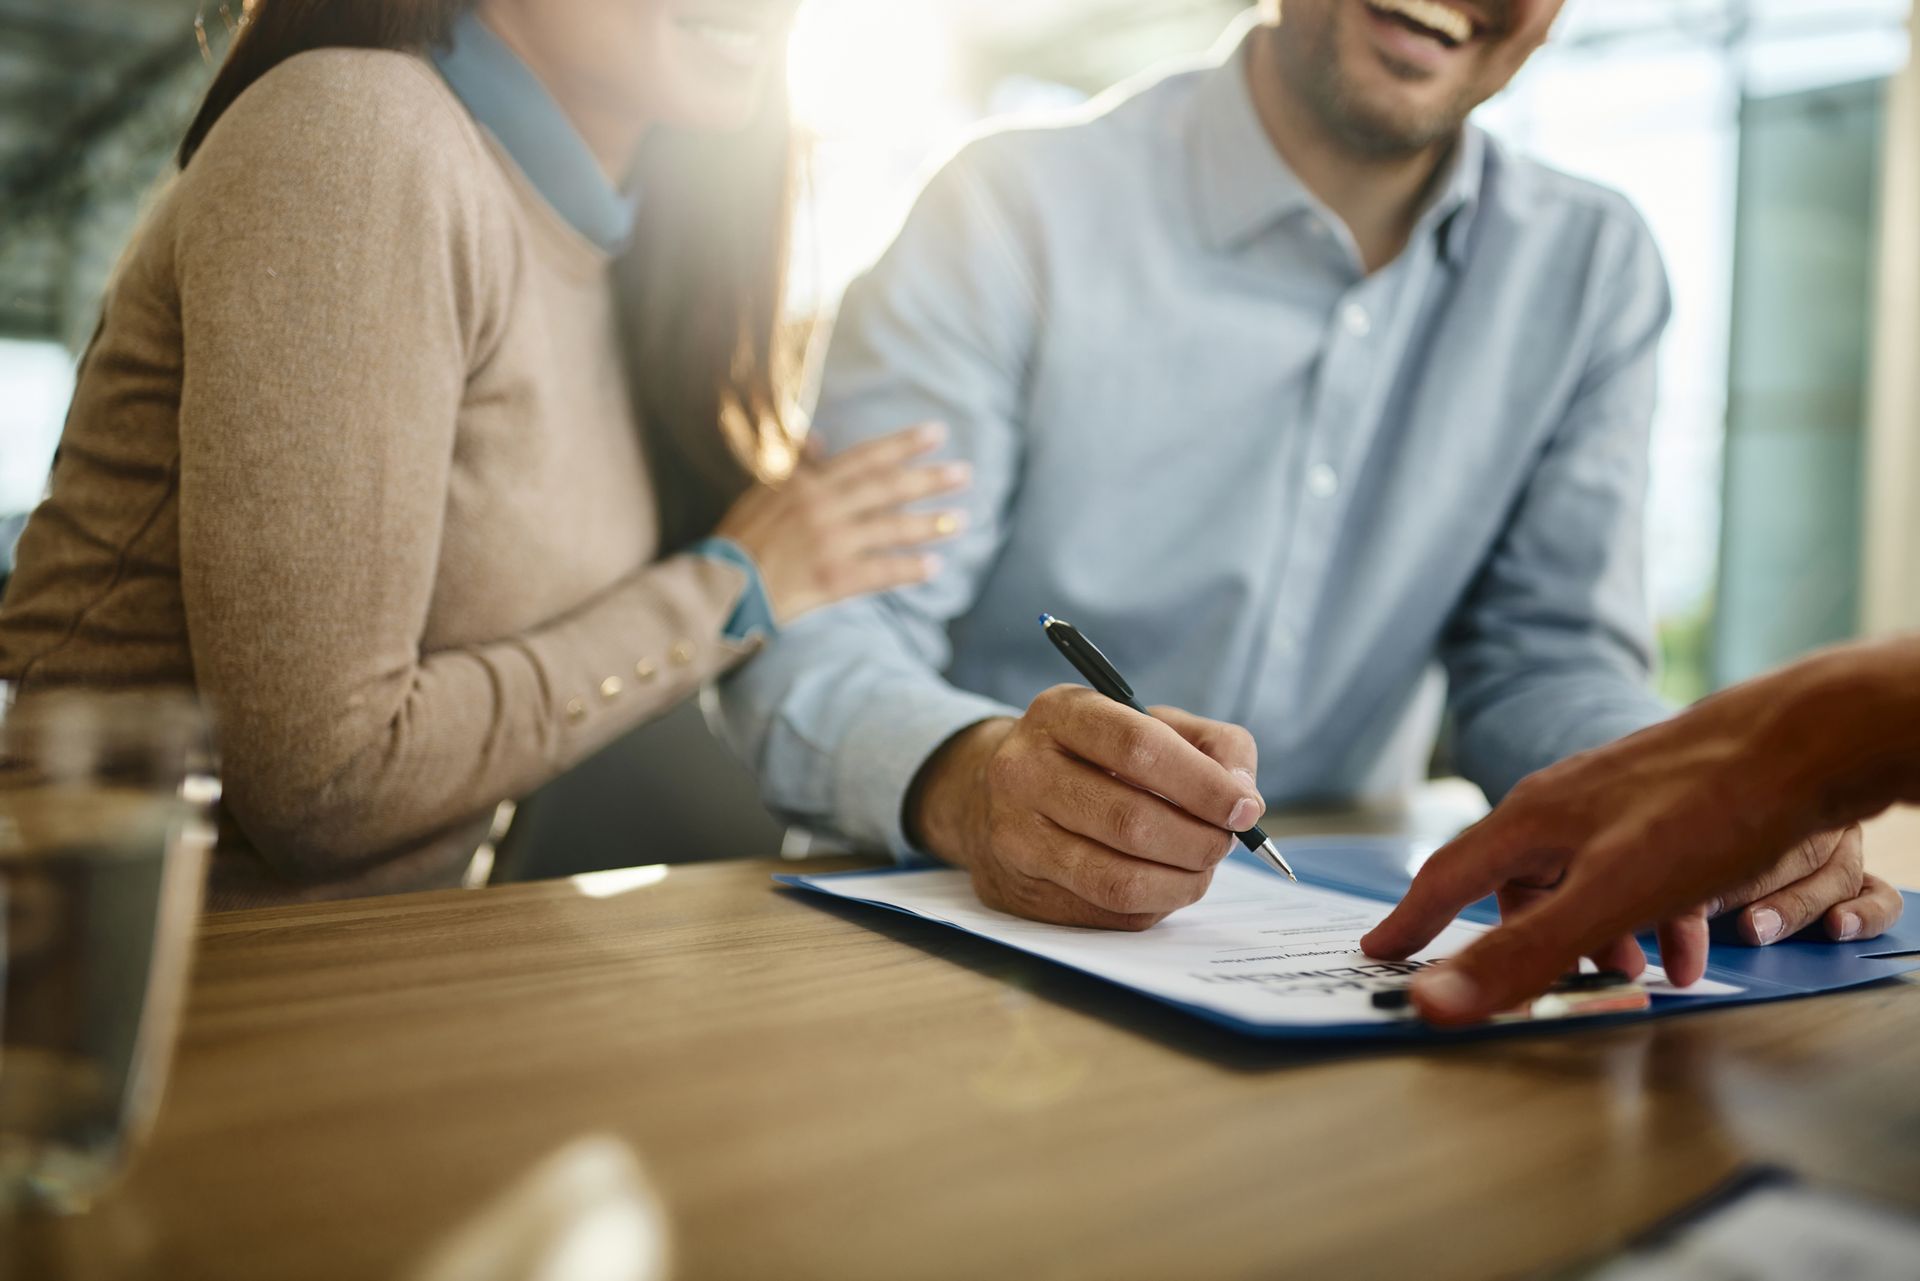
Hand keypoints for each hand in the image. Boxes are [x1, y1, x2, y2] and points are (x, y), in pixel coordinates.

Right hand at [715, 423, 969, 624]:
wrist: (721, 588)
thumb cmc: (740, 540)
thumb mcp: (763, 492)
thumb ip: (797, 467)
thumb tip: (821, 440)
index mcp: (807, 484)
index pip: (865, 457)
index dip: (903, 444)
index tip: (937, 434)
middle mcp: (822, 508)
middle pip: (886, 488)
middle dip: (928, 479)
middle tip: (964, 473)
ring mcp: (829, 544)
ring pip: (890, 528)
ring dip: (929, 524)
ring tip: (961, 520)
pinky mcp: (832, 579)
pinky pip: (880, 572)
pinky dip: (909, 568)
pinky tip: (935, 566)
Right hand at [908, 686, 1266, 929]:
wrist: (999, 796)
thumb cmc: (1094, 758)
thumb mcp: (1148, 723)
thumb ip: (1212, 745)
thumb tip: (1243, 796)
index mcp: (1060, 713)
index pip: (1138, 747)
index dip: (1202, 783)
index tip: (1244, 809)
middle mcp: (1023, 770)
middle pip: (1130, 820)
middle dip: (1198, 840)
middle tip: (1225, 842)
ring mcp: (1012, 835)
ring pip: (1117, 878)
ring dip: (1181, 881)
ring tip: (1201, 867)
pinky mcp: (1017, 890)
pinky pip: (1105, 912)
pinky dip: (1152, 903)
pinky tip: (1162, 883)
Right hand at [1360, 692, 1903, 1024]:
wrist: (1808, 738)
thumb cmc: (1708, 811)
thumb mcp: (1607, 899)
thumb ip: (1519, 954)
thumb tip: (1427, 1002)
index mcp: (1531, 820)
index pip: (1448, 876)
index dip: (1413, 922)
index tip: (1379, 951)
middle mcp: (1562, 799)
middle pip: (1518, 882)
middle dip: (1535, 943)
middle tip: (1560, 985)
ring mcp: (1614, 793)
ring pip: (1583, 875)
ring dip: (1604, 933)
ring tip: (1648, 970)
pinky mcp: (1664, 795)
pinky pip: (1633, 863)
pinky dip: (1648, 910)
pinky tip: (1690, 930)